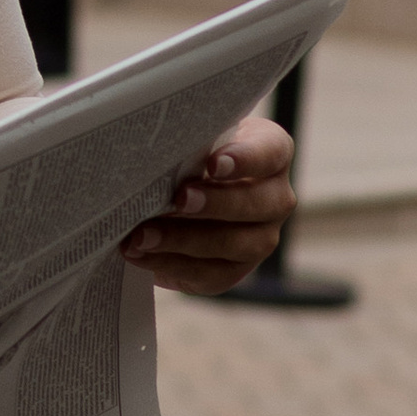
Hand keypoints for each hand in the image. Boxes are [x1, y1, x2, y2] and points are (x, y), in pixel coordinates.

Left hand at [121, 113, 292, 297]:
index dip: (245, 159)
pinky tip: (141, 254)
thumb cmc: (188, 153)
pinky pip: (211, 274)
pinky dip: (171, 264)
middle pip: (257, 204)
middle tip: (179, 199)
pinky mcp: (235, 269)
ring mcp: (260, 238)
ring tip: (143, 235)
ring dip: (185, 240)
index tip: (213, 164)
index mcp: (271, 153)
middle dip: (215, 203)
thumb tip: (155, 155)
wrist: (177, 190)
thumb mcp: (192, 141)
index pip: (270, 153)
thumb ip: (186, 145)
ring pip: (235, 244)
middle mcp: (275, 198)